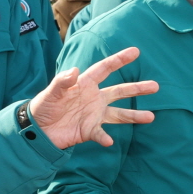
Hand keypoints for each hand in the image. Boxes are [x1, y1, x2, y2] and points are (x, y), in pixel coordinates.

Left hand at [29, 47, 157, 148]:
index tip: (135, 52)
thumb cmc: (43, 106)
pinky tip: (109, 141)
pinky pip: (100, 134)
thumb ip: (62, 82)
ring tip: (151, 117)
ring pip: (118, 114)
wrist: (37, 129)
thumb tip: (75, 71)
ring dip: (133, 116)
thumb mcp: (50, 93)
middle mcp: (94, 98)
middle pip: (119, 91)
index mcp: (85, 84)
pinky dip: (104, 137)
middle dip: (136, 88)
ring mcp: (93, 115)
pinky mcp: (89, 130)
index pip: (104, 69)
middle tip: (155, 86)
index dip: (119, 60)